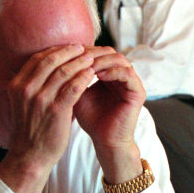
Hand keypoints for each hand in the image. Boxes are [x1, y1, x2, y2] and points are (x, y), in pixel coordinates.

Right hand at [0, 44, 97, 192]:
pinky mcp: (56, 110)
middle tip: (82, 47)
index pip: (37, 59)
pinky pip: (73, 87)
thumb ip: (32, 86)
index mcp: (17, 85)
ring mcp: (41, 99)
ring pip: (64, 71)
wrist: (30, 156)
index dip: (54, 50)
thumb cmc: (31, 130)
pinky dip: (84, 77)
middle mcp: (26, 89)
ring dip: (79, 62)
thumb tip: (48, 69)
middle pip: (50, 60)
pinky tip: (91, 74)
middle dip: (68, 52)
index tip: (68, 48)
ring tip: (91, 58)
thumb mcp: (23, 103)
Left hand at [72, 47, 147, 182]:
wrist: (105, 141)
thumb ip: (72, 77)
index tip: (68, 54)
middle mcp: (122, 75)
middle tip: (77, 56)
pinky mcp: (138, 92)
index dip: (83, 51)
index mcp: (109, 74)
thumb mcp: (77, 94)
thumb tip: (55, 59)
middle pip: (109, 52)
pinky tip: (98, 75)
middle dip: (92, 53)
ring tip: (87, 65)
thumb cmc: (91, 119)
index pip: (98, 52)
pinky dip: (113, 71)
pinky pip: (127, 74)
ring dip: (102, 60)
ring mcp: (132, 83)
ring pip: (119, 59)